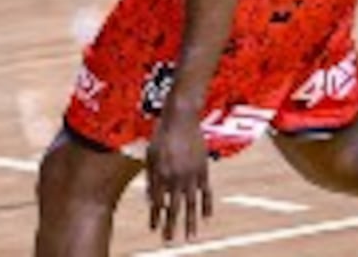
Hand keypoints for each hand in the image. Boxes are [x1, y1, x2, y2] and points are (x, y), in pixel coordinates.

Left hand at [146, 107, 213, 241]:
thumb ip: (151, 177)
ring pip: (191, 205)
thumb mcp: (150, 154)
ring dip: (190, 223)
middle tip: (170, 241)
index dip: (155, 217)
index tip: (154, 229)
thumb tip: (151, 199)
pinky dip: (207, 206)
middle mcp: (176, 178)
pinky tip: (207, 218)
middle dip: (171, 226)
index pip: (157, 202)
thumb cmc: (161, 134)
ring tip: (191, 237)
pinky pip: (206, 192)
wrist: (181, 117)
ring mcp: (191, 175)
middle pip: (173, 208)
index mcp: (160, 174)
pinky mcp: (203, 170)